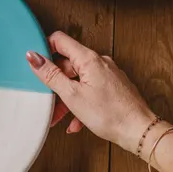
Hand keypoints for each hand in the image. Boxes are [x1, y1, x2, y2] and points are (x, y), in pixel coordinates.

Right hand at [26, 32, 155, 153]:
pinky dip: (80, 103)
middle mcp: (100, 62)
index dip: (45, 49)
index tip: (36, 64)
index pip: (60, 40)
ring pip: (78, 80)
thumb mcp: (72, 95)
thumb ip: (51, 75)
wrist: (139, 131)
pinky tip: (76, 122)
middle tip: (47, 100)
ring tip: (59, 117)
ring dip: (66, 97)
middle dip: (55, 83)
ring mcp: (107, 75)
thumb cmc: (111, 114)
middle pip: (68, 64)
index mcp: (89, 59)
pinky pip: (90, 90)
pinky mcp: (112, 87)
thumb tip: (34, 57)